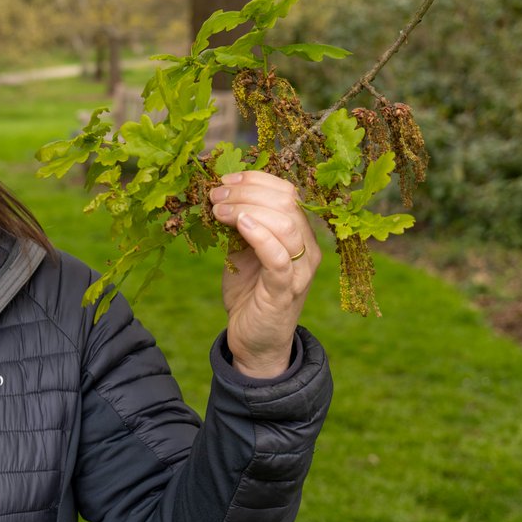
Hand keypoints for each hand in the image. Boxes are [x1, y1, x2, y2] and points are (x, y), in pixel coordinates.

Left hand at [209, 171, 320, 377]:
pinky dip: (260, 236)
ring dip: (246, 209)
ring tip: (218, 211)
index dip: (255, 180)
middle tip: (214, 196)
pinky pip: (279, 258)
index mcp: (299, 234)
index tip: (224, 181)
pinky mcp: (286, 291)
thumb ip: (240, 225)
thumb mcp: (242, 251)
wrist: (254, 342)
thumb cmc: (249, 293)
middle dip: (246, 192)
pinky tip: (240, 225)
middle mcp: (307, 248)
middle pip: (286, 202)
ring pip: (284, 224)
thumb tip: (219, 195)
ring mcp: (299, 270)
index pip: (287, 191)